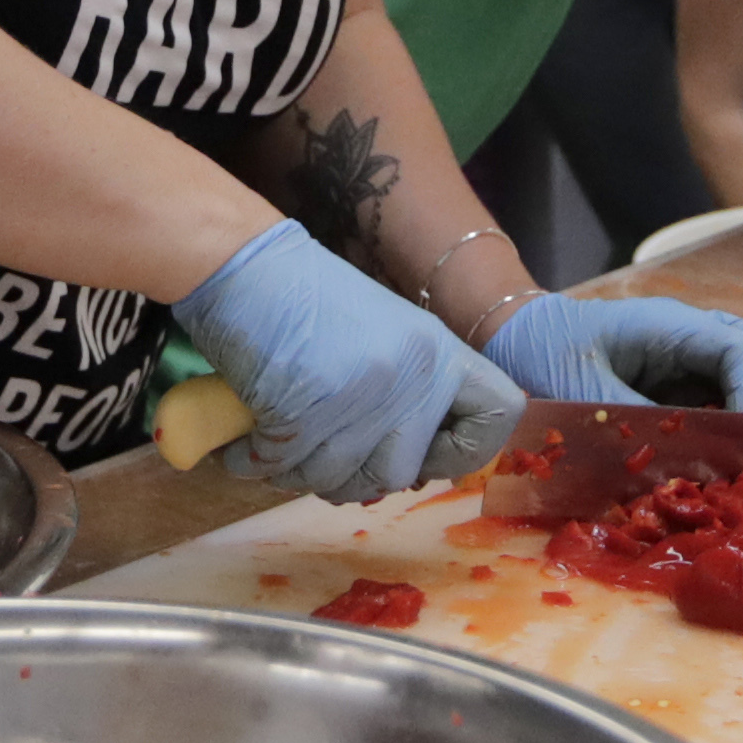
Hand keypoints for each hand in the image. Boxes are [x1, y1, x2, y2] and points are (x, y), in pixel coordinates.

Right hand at [171, 221, 525, 502]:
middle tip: (320, 455)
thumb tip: (407, 470)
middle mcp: (411, 375)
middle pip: (401, 475)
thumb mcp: (382, 336)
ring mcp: (361, 395)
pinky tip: (243, 444)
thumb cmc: (302, 297)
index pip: (499, 414)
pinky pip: (284, 468)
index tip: (424, 454)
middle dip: (353, 478)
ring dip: (298, 473)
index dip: (464, 450)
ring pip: (338, 481)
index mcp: (438, 352)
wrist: (244, 262)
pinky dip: (254, 463)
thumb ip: (406, 393)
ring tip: (276, 443)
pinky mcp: (307, 410)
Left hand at [487, 294, 742, 414]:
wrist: (511, 338)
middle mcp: (689, 336)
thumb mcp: (579, 390)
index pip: (738, 350)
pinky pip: (726, 399)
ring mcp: (687, 357)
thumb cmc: (539, 353)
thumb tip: (683, 460)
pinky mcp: (678, 383)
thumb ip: (631, 421)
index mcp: (668, 325)